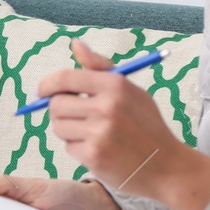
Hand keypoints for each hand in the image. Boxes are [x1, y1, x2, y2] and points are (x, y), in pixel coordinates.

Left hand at [37, 38, 209, 209]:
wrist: (167, 165)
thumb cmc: (146, 124)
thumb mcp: (130, 90)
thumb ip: (99, 67)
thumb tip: (75, 44)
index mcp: (115, 85)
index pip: (65, 78)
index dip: (47, 84)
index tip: (42, 91)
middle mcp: (107, 107)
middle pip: (56, 104)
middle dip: (59, 110)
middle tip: (75, 116)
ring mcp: (100, 133)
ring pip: (58, 127)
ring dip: (68, 130)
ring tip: (91, 133)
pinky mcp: (94, 156)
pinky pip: (68, 147)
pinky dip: (78, 148)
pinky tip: (99, 148)